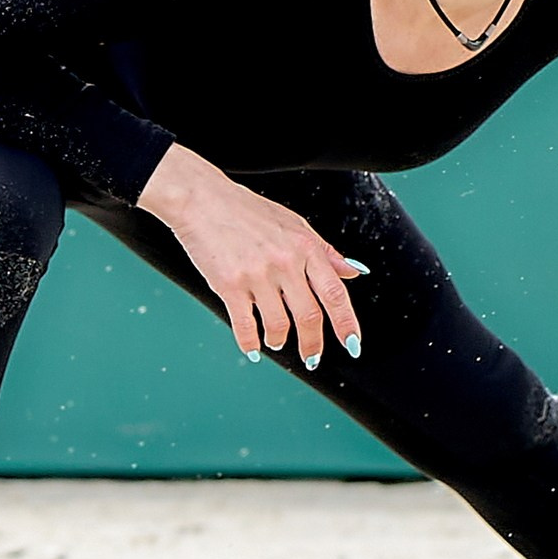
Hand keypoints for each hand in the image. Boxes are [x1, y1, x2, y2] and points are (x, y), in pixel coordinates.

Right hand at [137, 145, 363, 368]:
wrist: (203, 200)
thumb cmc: (249, 212)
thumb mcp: (296, 225)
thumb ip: (326, 252)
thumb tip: (354, 272)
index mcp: (306, 248)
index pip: (335, 293)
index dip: (347, 323)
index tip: (352, 344)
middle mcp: (285, 263)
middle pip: (309, 316)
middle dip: (313, 344)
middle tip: (312, 357)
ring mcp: (257, 275)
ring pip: (279, 325)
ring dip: (279, 340)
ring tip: (277, 341)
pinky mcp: (229, 285)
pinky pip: (245, 326)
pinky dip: (251, 343)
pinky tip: (253, 348)